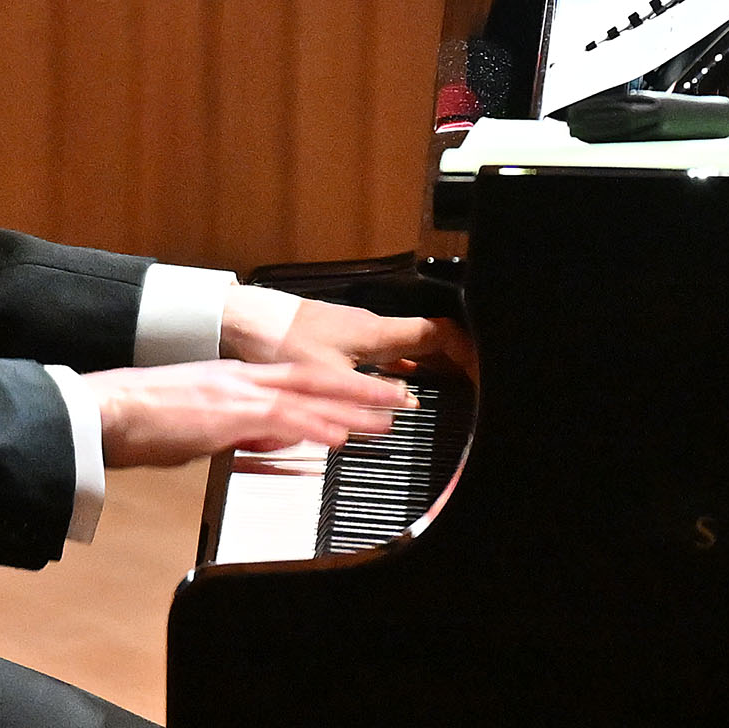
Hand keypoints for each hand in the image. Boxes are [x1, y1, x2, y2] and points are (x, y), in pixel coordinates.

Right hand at [81, 354, 407, 470]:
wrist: (105, 411)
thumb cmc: (140, 422)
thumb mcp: (199, 423)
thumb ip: (238, 429)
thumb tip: (267, 442)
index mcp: (233, 378)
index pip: (298, 378)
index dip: (338, 385)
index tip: (369, 393)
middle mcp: (240, 379)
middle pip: (314, 381)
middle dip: (360, 390)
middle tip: (399, 397)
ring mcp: (234, 394)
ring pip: (307, 397)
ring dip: (350, 408)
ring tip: (387, 418)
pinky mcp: (224, 415)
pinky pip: (279, 421)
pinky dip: (313, 428)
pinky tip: (339, 437)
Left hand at [219, 288, 473, 384]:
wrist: (246, 322)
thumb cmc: (280, 341)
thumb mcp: (327, 378)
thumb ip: (368, 396)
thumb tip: (406, 406)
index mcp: (378, 332)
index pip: (440, 333)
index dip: (467, 350)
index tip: (482, 369)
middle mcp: (373, 327)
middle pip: (428, 340)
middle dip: (453, 361)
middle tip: (470, 384)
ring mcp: (358, 331)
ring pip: (406, 347)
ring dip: (425, 366)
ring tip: (442, 389)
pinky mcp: (342, 339)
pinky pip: (384, 353)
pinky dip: (397, 369)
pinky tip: (394, 387)